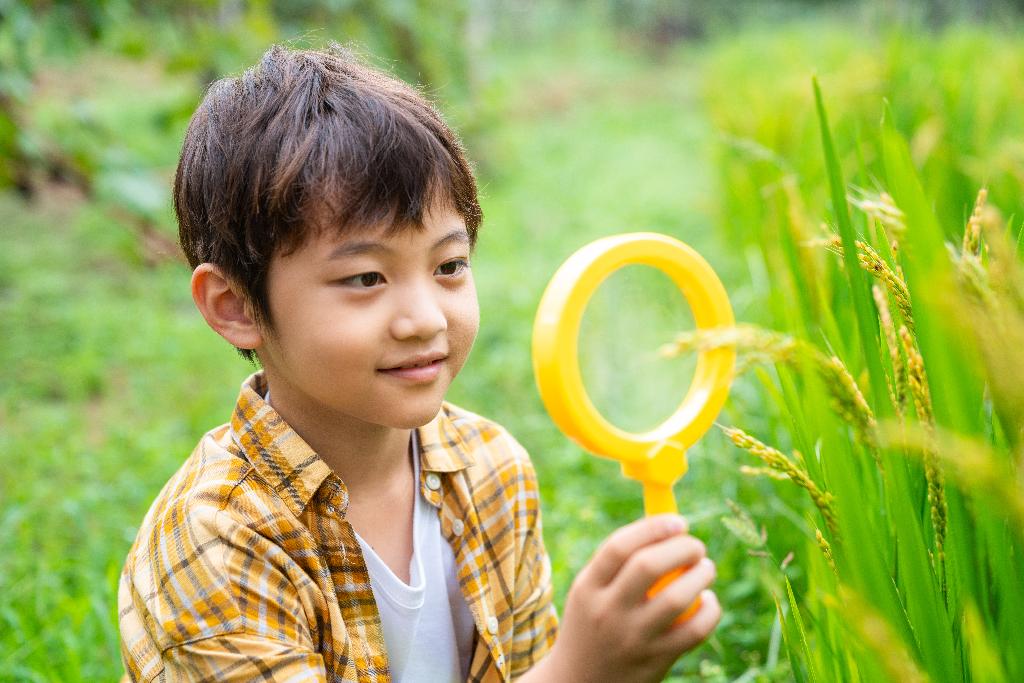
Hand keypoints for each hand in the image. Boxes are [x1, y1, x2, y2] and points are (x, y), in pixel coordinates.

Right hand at [541, 515, 719, 682]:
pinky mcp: (656, 661)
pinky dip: (710, 610)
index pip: (619, 547)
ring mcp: (633, 638)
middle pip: (649, 566)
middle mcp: (608, 612)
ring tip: (706, 568)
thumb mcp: (589, 592)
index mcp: (588, 588)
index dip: (653, 528)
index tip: (678, 522)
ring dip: (701, 575)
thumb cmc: (593, 623)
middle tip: (696, 546)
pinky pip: (694, 630)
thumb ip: (619, 564)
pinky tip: (708, 601)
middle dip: (682, 548)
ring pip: (677, 598)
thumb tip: (665, 526)